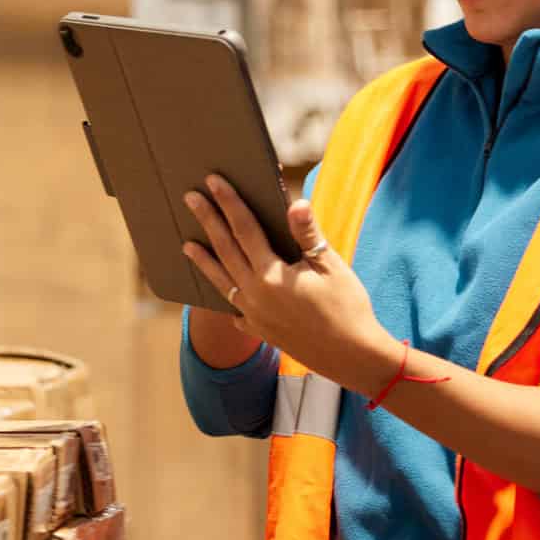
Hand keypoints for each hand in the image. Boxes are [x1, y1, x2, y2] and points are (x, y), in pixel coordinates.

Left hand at [181, 175, 398, 392]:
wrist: (352, 358)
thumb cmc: (348, 307)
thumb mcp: (331, 266)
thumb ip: (308, 234)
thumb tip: (296, 203)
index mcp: (272, 275)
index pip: (244, 229)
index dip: (230, 202)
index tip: (214, 181)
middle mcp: (255, 296)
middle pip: (225, 250)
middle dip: (208, 221)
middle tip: (190, 198)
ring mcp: (254, 316)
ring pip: (221, 282)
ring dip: (204, 261)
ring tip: (187, 245)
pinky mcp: (260, 331)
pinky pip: (233, 309)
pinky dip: (224, 295)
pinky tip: (221, 290)